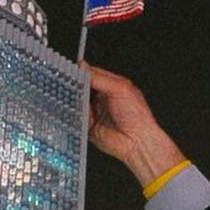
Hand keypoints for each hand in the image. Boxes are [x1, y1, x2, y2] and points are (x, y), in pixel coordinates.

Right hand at [81, 63, 185, 187]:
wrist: (137, 142)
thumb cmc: (137, 115)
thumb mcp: (120, 89)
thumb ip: (100, 78)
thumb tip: (83, 67)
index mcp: (112, 87)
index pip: (92, 75)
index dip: (82, 72)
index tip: (73, 70)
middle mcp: (103, 99)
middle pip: (83, 88)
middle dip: (77, 87)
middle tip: (72, 85)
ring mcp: (96, 113)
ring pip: (78, 103)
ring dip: (76, 101)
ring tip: (76, 99)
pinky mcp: (90, 127)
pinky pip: (78, 118)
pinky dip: (76, 115)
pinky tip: (79, 113)